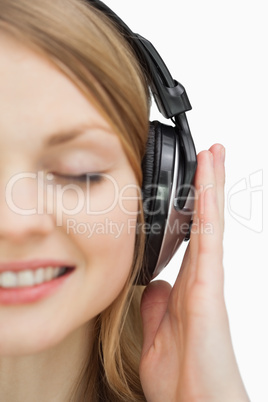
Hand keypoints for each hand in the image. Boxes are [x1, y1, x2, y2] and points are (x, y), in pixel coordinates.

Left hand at [139, 144, 248, 401]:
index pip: (190, 235)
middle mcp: (199, 275)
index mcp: (185, 285)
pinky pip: (209, 235)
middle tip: (209, 155)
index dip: (191, 208)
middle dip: (206, 186)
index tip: (190, 183)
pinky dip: (209, 207)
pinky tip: (208, 182)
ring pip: (209, 220)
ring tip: (213, 155)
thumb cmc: (182, 377)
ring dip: (211, 186)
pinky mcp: (210, 283)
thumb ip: (155, 307)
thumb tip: (153, 284)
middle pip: (204, 220)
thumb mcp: (156, 335)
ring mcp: (207, 276)